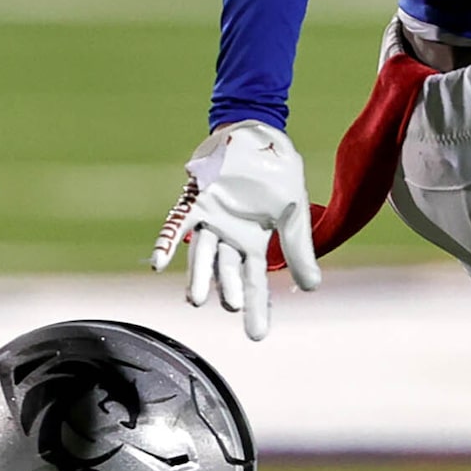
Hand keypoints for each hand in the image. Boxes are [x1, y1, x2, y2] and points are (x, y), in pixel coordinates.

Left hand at [149, 121, 318, 341]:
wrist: (258, 134)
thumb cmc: (277, 174)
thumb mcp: (293, 213)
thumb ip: (299, 250)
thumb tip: (313, 289)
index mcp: (255, 242)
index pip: (256, 282)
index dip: (257, 308)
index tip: (257, 336)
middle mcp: (230, 238)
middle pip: (228, 272)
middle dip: (228, 291)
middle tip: (230, 306)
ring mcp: (211, 222)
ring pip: (203, 256)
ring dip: (198, 276)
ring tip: (194, 300)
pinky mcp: (194, 203)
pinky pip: (178, 225)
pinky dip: (168, 243)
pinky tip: (158, 263)